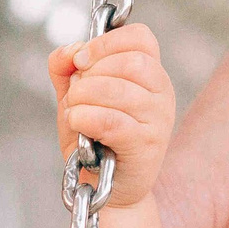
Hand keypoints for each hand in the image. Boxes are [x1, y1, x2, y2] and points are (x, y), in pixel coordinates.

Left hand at [49, 23, 173, 208]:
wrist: (102, 189)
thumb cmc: (92, 141)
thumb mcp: (75, 98)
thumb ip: (66, 69)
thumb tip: (68, 51)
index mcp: (150, 75)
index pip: (140, 37)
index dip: (105, 43)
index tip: (81, 62)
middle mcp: (162, 93)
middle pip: (130, 61)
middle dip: (91, 74)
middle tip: (76, 94)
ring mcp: (159, 120)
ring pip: (119, 89)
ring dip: (84, 98)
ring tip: (75, 113)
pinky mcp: (147, 145)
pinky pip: (112, 121)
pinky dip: (86, 119)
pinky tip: (78, 126)